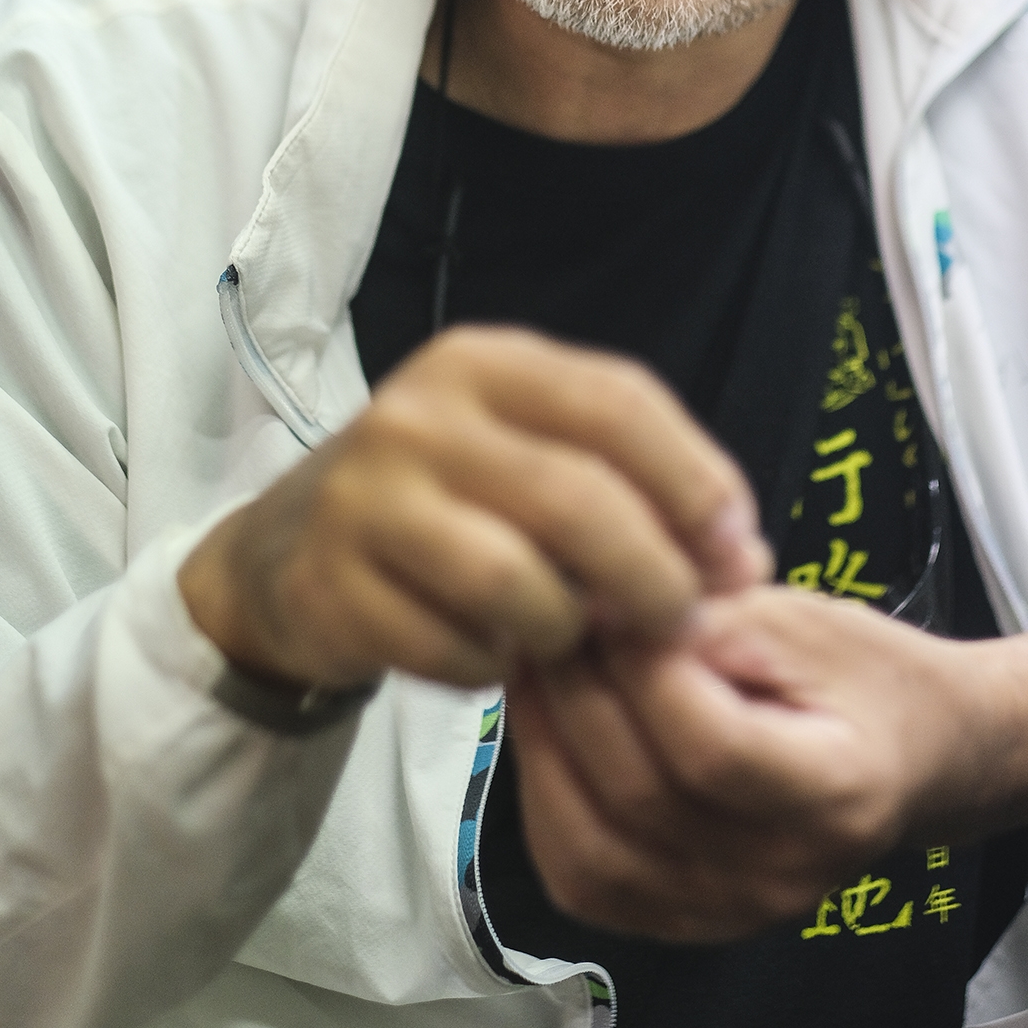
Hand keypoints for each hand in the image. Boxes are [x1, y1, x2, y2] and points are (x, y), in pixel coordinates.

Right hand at [178, 325, 769, 691]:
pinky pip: (456, 648)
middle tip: (682, 624)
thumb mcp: (525, 449)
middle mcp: (422, 414)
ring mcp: (367, 497)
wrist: (287, 551)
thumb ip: (628, 481)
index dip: (696, 482)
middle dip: (654, 575)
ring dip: (571, 629)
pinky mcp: (332, 584)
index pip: (619, 403)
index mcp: (486, 361)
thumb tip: (740, 559)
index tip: (739, 553)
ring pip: (518, 583)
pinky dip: (496, 666)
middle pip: (578, 499)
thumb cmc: (448, 496)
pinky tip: (497, 654)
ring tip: (578, 637)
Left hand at [509, 588, 1027, 940]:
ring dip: (544, 744)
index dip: (644, 668)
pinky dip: (545, 798)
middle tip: (554, 610)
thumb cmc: (865, 673)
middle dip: (578, 690)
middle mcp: (781, 876)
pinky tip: (548, 726)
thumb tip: (602, 607)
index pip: (710, 748)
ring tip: (538, 661)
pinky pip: (582, 878)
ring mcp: (729, 915)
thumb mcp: (805, 618)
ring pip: (591, 850)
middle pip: (639, 797)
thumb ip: (711, 616)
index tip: (617, 592)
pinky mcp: (682, 925)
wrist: (915, 758)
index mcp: (836, 794)